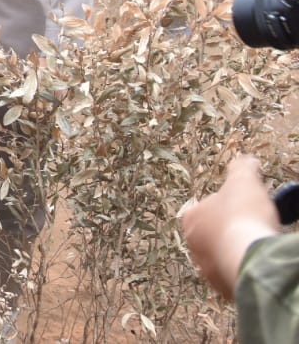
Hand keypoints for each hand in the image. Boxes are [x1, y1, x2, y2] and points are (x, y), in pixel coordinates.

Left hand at [181, 155, 280, 300]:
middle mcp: (192, 245)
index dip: (223, 207)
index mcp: (191, 219)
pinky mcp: (222, 287)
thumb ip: (242, 167)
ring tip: (256, 244)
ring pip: (222, 256)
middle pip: (213, 235)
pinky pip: (233, 276)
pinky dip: (244, 269)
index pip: (203, 210)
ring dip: (236, 250)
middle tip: (251, 226)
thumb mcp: (243, 180)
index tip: (240, 207)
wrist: (250, 253)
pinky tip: (257, 261)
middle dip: (230, 230)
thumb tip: (246, 160)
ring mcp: (206, 268)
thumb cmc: (242, 215)